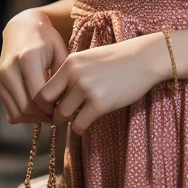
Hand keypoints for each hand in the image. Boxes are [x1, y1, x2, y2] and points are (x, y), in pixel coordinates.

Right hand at [0, 9, 69, 124]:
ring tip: (48, 113)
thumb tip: (64, 105)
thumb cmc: (46, 39)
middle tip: (58, 115)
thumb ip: (62, 76)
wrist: (22, 28)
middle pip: (27, 107)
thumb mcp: (59, 51)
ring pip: (17, 113)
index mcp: (27, 59)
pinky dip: (24, 116)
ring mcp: (0, 78)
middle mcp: (9, 69)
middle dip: (44, 116)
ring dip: (34, 119)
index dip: (52, 108)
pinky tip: (36, 109)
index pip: (39, 96)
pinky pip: (10, 112)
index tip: (63, 109)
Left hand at [33, 33, 171, 134]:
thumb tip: (54, 96)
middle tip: (62, 118)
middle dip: (55, 114)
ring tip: (76, 118)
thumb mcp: (88, 59)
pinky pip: (79, 124)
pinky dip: (80, 128)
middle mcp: (75, 75)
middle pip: (51, 105)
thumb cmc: (115, 60)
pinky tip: (86, 123)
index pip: (44, 90)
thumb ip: (71, 74)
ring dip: (68, 121)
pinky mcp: (100, 104)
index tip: (51, 109)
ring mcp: (87, 89)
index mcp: (70, 63)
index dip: (45, 104)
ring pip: (63, 116)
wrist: (142, 59)